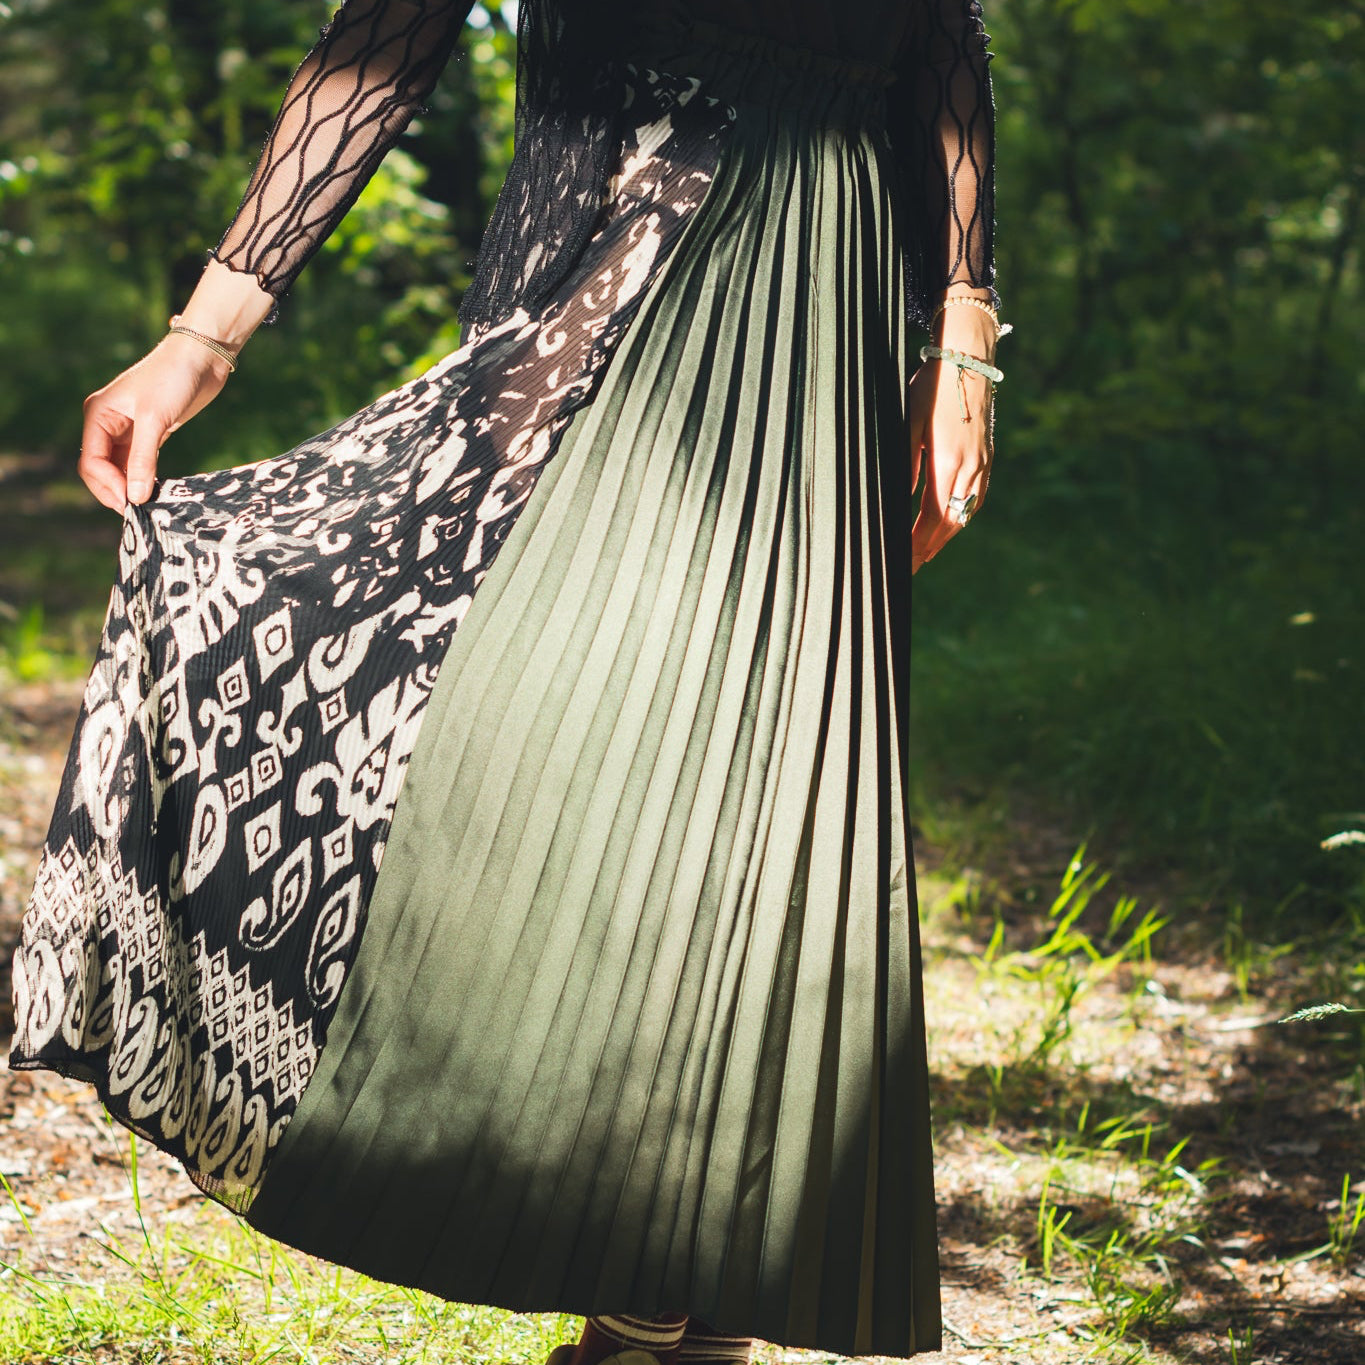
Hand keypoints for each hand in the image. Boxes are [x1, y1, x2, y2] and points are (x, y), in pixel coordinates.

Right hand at [78, 334, 232, 511]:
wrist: (201, 359)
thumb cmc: (173, 379)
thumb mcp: (155, 420)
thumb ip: (142, 459)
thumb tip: (134, 497)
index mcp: (98, 414)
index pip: (92, 461)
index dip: (108, 485)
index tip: (130, 504)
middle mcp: (107, 423)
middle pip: (100, 468)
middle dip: (115, 490)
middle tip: (137, 512)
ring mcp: (127, 429)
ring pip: (119, 468)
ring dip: (129, 487)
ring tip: (147, 506)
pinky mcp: (148, 433)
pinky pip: (137, 463)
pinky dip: (143, 478)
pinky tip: (154, 491)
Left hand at [906, 301, 997, 572]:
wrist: (968, 359)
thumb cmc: (932, 387)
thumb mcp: (909, 423)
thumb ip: (905, 465)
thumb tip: (899, 501)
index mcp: (948, 463)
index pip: (931, 519)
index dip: (916, 545)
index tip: (902, 562)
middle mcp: (970, 470)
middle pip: (950, 524)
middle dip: (928, 548)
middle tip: (909, 568)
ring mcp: (982, 465)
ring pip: (964, 513)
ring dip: (944, 536)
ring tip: (925, 554)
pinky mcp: (986, 458)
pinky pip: (974, 499)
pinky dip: (959, 518)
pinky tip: (949, 523)